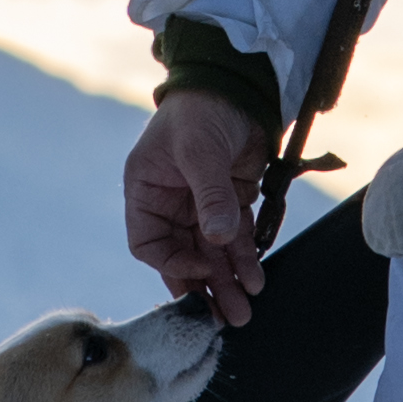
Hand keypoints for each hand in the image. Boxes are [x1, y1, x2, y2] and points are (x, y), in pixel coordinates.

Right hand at [126, 93, 268, 327]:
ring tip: (244, 311)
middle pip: (183, 255)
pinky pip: (236, 238)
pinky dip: (246, 259)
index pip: (148, 243)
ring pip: (211, 253)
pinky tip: (256, 279)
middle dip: (204, 286)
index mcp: (146, 191)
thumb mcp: (199, 150)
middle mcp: (170, 203)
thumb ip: (209, 195)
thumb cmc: (201, 109)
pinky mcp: (231, 200)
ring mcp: (201, 204)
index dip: (171, 263)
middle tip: (224, 318)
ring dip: (227, 281)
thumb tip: (219, 238)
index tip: (197, 271)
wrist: (237, 83)